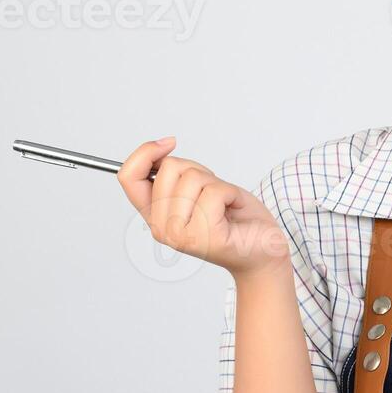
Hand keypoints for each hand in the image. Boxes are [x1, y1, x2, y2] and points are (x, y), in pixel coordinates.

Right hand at [116, 136, 287, 277]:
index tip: (169, 143)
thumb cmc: (234, 217)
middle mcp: (162, 228)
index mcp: (155, 216)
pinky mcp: (205, 237)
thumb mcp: (198, 188)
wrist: (263, 249)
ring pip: (192, 178)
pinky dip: (231, 193)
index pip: (128, 177)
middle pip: (169, 169)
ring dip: (217, 184)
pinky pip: (215, 191)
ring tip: (225, 204)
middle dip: (198, 170)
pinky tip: (234, 210)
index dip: (145, 152)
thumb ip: (174, 174)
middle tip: (215, 194)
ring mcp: (181, 235)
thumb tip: (162, 146)